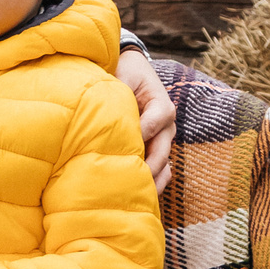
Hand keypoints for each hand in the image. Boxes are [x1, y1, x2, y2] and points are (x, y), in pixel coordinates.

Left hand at [115, 48, 175, 190]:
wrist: (133, 70)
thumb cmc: (126, 73)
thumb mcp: (122, 77)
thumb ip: (117, 94)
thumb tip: (102, 117)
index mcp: (162, 105)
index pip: (155, 122)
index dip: (140, 134)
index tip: (120, 147)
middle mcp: (167, 126)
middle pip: (161, 152)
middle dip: (146, 169)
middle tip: (126, 185)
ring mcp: (163, 141)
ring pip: (164, 167)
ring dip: (151, 182)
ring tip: (133, 198)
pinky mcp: (156, 150)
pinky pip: (160, 171)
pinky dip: (151, 184)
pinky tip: (135, 197)